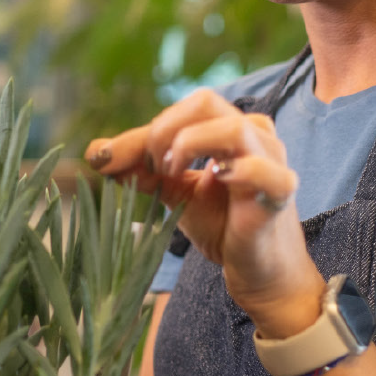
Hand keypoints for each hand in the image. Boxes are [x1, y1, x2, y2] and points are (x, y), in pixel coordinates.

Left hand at [84, 90, 324, 336]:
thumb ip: (142, 171)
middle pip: (206, 102)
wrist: (258, 272)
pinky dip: (240, 170)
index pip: (182, 110)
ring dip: (190, 144)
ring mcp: (271, 161)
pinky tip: (218, 180)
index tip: (104, 159)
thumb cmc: (222, 225)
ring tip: (171, 173)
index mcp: (228, 129)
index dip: (141, 132)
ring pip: (233, 128)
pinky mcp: (281, 193)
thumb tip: (95, 154)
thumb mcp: (174, 192)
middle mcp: (253, 135)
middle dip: (165, 129)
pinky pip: (266, 171)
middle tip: (150, 165)